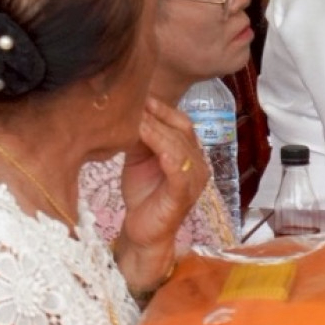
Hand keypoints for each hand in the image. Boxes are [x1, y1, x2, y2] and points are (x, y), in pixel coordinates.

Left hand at [115, 98, 205, 290]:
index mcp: (189, 153)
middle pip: (181, 129)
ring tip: (134, 117)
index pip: (181, 121)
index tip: (137, 93)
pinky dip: (165, 152)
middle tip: (132, 100)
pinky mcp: (183, 195)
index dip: (161, 107)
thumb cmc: (143, 193)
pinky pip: (177, 170)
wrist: (142, 231)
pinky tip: (150, 143)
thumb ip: (140, 134)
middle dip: (156, 114)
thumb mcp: (140, 157)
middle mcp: (198, 164)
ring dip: (156, 129)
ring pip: (179, 145)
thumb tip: (127, 106)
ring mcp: (193, 180)